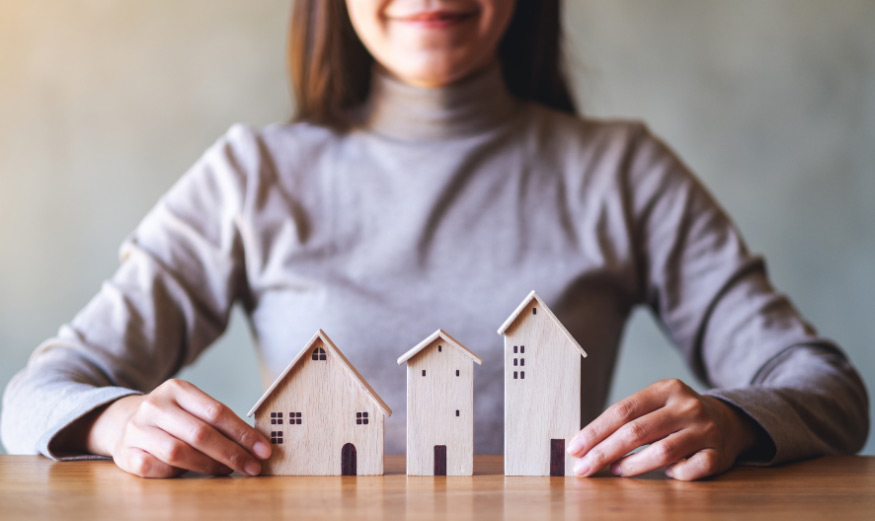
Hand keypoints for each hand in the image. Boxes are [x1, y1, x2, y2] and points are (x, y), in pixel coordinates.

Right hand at [85, 379, 270, 477]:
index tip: (264, 450)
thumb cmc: (172, 418)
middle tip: (253, 467)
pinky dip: (177, 474)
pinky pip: (156, 468)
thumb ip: (217, 421)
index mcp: (177, 389)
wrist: (124, 422)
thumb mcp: (193, 408)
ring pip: (178, 452)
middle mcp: (155, 405)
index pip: (217, 412)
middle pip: (200, 433)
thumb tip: (256, 444)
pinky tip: (192, 474)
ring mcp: (137, 429)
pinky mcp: (125, 453)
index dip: (243, 433)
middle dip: (232, 453)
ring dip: (209, 465)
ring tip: (229, 471)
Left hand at [567, 379, 757, 480]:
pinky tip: (666, 474)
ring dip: (632, 466)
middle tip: (584, 468)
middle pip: (637, 431)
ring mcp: (705, 430)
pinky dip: (673, 474)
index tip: (575, 448)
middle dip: (604, 452)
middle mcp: (687, 406)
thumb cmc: (676, 416)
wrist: (727, 421)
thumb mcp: (655, 405)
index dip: (595, 431)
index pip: (622, 411)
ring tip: (615, 471)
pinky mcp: (719, 454)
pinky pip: (689, 470)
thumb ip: (626, 419)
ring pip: (661, 452)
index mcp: (666, 389)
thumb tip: (584, 444)